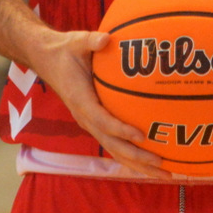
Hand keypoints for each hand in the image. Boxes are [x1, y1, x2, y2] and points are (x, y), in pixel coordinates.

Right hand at [25, 27, 170, 178]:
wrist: (48, 60)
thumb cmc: (66, 50)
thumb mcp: (76, 41)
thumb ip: (91, 41)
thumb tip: (106, 38)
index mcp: (81, 101)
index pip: (102, 120)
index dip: (121, 129)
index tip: (141, 135)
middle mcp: (85, 118)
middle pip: (112, 144)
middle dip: (136, 157)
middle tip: (162, 165)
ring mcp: (91, 123)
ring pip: (115, 149)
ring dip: (138, 163)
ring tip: (164, 174)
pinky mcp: (96, 122)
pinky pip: (115, 143)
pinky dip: (132, 155)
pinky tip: (151, 162)